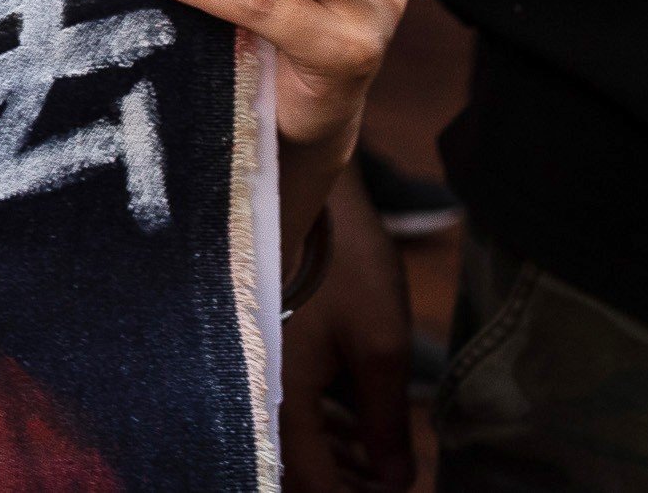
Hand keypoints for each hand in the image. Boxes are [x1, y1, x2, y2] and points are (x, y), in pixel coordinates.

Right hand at [277, 168, 415, 492]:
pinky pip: (283, 405)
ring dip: (334, 457)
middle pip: (294, 469)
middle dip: (345, 481)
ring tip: (380, 461)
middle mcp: (252, 390)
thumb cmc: (341, 263)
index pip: (314, 485)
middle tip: (388, 480)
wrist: (296, 186)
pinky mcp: (255, 345)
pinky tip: (354, 422)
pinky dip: (320, 425)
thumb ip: (386, 423)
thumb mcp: (381, 347)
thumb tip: (396, 481)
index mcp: (278, 399)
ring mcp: (250, 366)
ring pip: (287, 438)